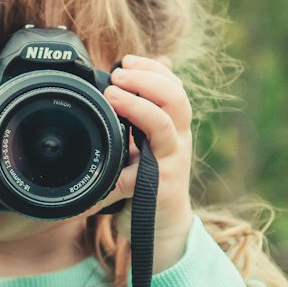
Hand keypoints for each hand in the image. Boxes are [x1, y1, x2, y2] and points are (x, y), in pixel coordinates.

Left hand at [90, 54, 194, 272]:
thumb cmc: (148, 181)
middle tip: (117, 75)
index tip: (126, 60)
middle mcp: (176, 140)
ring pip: (164, 124)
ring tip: (113, 96)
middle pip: (176, 98)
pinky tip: (111, 156)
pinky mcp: (161, 187)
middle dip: (147, 80)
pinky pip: (145, 169)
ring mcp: (171, 163)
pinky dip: (124, 162)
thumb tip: (118, 79)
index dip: (153, 68)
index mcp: (172, 125)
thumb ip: (135, 117)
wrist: (162, 226)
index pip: (172, 85)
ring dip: (138, 106)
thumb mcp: (143, 144)